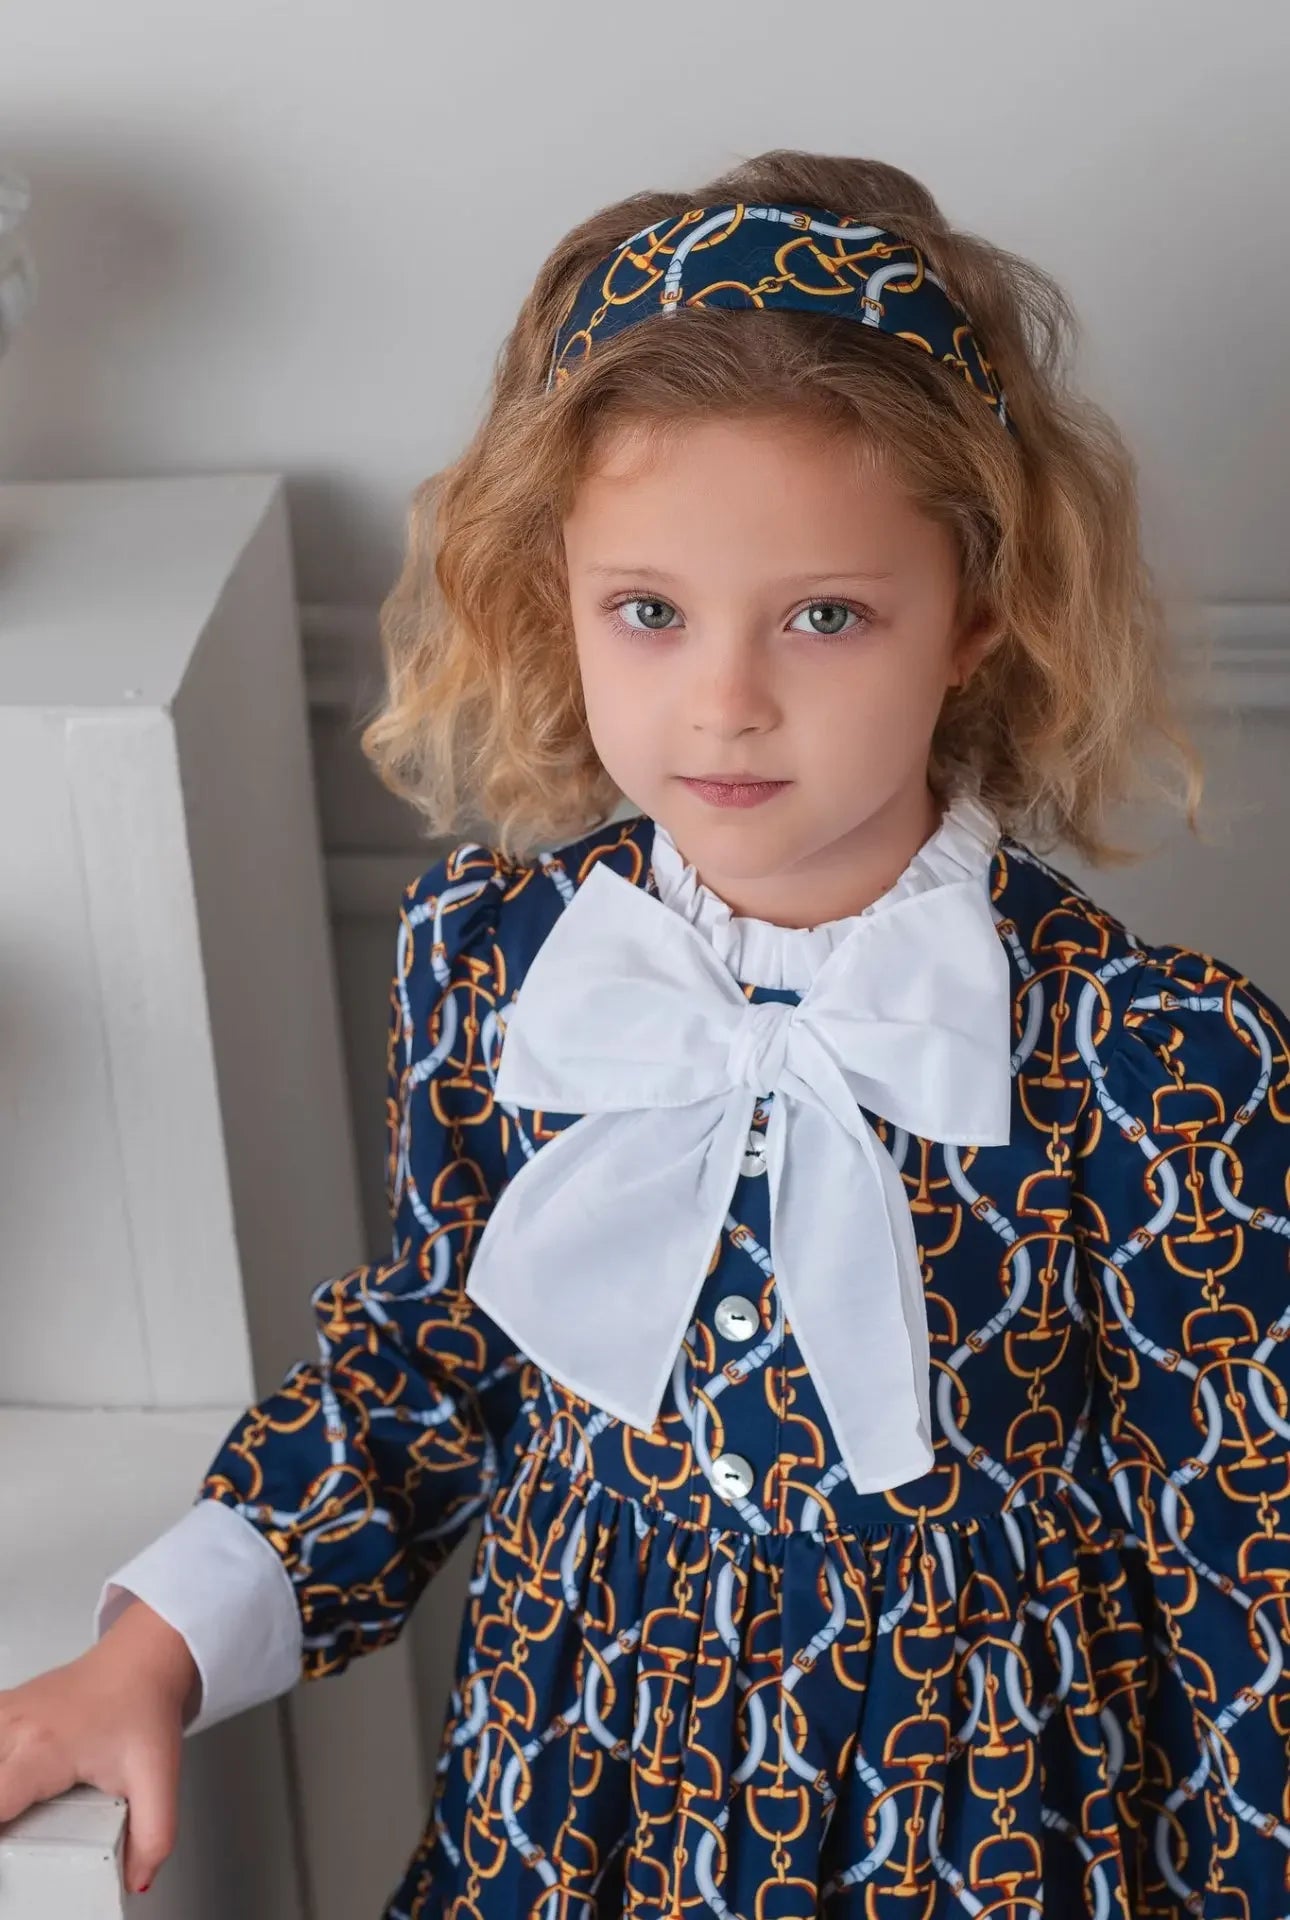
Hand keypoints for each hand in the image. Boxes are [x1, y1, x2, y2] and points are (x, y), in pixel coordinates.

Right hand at [0, 1599, 199, 1894]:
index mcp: (42, 1751)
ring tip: (15, 1803)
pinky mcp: (4, 1709)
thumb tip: (136, 1877)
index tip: (6, 1846)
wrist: (145, 1660)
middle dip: (0, 1809)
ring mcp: (5, 1713)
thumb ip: (152, 1836)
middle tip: (18, 1827)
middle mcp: (14, 1729)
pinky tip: (10, 1777)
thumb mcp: (157, 1779)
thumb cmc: (143, 1707)